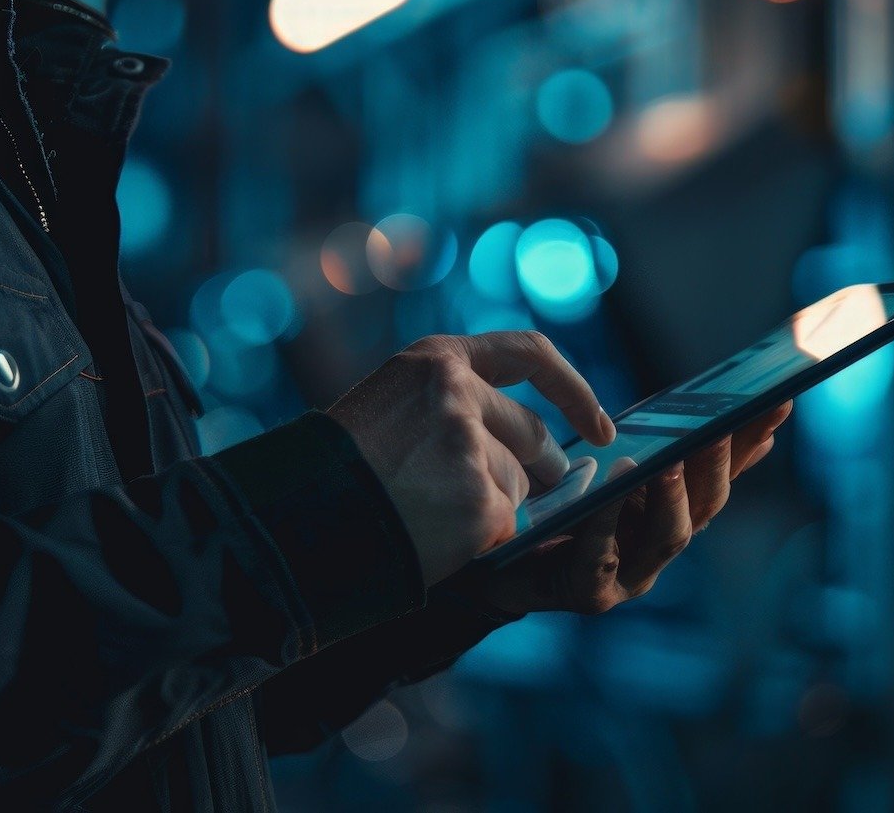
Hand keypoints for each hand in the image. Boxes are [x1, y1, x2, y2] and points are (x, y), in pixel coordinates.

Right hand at [328, 332, 615, 585]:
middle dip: (541, 468)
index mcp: (435, 360)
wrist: (295, 519)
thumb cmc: (337, 470)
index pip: (530, 354)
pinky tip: (436, 538)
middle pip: (530, 434)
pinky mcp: (479, 501)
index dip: (572, 388)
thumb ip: (452, 406)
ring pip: (517, 485)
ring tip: (433, 516)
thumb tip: (539, 447)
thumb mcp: (390, 408)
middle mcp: (457, 392)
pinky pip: (504, 524)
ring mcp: (470, 447)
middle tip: (531, 493)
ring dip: (491, 507)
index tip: (598, 423)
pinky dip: (479, 539)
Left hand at [452, 401, 792, 614]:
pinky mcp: (590, 594)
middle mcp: (660, 545)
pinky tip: (611, 493)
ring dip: (672, 498)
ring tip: (671, 461)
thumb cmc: (559, 511)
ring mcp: (630, 575)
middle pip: (705, 505)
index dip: (752, 440)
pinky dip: (609, 524)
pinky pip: (602, 558)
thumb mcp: (610, 469)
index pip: (723, 471)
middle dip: (717, 465)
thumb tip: (727, 418)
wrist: (496, 564)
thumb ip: (663, 449)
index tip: (776, 400)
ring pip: (668, 537)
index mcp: (671, 510)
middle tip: (719, 426)